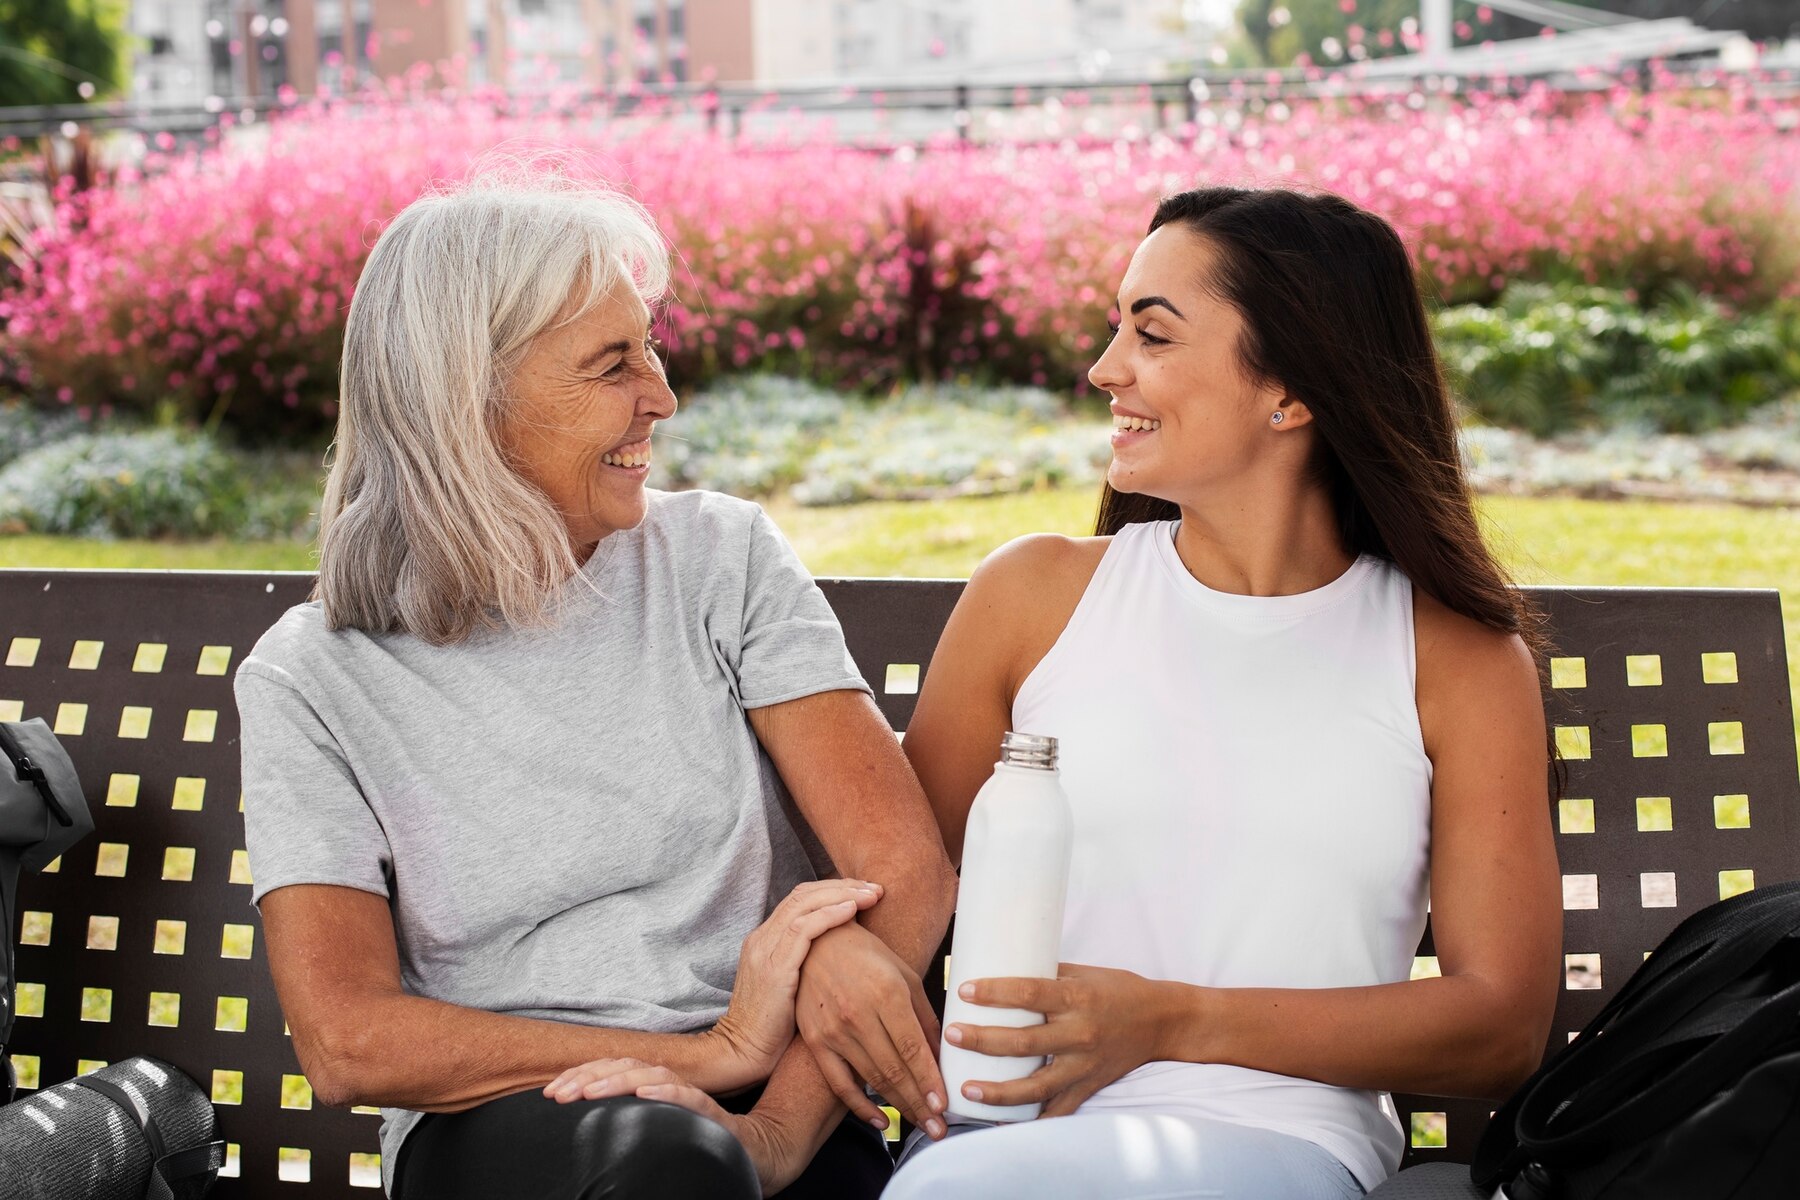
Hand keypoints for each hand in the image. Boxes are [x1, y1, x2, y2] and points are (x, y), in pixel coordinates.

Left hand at [543, 1059, 808, 1194]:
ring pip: (653, 1077)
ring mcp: (692, 1097)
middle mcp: (671, 1085)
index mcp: (654, 1087)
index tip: (550, 1092)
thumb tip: (586, 1127)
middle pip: (626, 1067)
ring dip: (618, 1081)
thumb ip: (631, 1120)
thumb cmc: (703, 1141)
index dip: (580, 1075)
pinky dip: (667, 1093)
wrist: (759, 1153)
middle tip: (558, 1093)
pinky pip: (690, 1099)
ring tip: (591, 1091)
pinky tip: (646, 1093)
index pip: (612, 1071)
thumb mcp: (657, 1129)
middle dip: (588, 1077)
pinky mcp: (714, 1115)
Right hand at [708, 879, 883, 1088]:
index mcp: (765, 940)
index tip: (863, 891)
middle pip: (803, 894)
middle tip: (873, 886)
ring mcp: (765, 951)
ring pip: (803, 904)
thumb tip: (843, 953)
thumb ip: (806, 963)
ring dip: (841, 894)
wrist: (742, 1053)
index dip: (832, 890)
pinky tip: (852, 910)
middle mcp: (762, 939)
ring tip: (870, 894)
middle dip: (841, 886)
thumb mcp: (789, 986)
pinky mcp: (773, 969)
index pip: (799, 899)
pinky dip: (830, 915)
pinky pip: (803, 930)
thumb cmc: (774, 1027)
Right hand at [795, 921, 947, 1138]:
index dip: (929, 1080)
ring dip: (898, 1107)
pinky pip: (840, 1083)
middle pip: (894, 1070)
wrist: (816, 944)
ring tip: (920, 1125)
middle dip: (919, 1104)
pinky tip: (880, 1121)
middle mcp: (859, 1015)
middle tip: (939, 1128)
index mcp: (886, 994)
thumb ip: (924, 1016)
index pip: (912, 1048)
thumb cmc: (867, 955)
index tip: (943, 1105)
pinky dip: (860, 1107)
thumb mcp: (904, 975)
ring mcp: (835, 1031)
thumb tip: (942, 1054)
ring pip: (872, 1080)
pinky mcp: (816, 1041)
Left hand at [945, 964, 1176, 1117]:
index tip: (964, 991)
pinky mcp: (1089, 1087)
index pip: (1030, 993)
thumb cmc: (1117, 990)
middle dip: (984, 1041)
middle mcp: (1081, 1034)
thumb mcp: (1082, 973)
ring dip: (999, 1091)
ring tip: (966, 1089)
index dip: (995, 993)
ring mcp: (1085, 1066)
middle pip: (1025, 1042)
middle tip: (952, 1036)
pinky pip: (1057, 1111)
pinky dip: (1030, 1120)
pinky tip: (1001, 1122)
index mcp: (1077, 998)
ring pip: (1037, 1086)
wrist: (1161, 1021)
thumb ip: (1044, 975)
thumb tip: (996, 965)